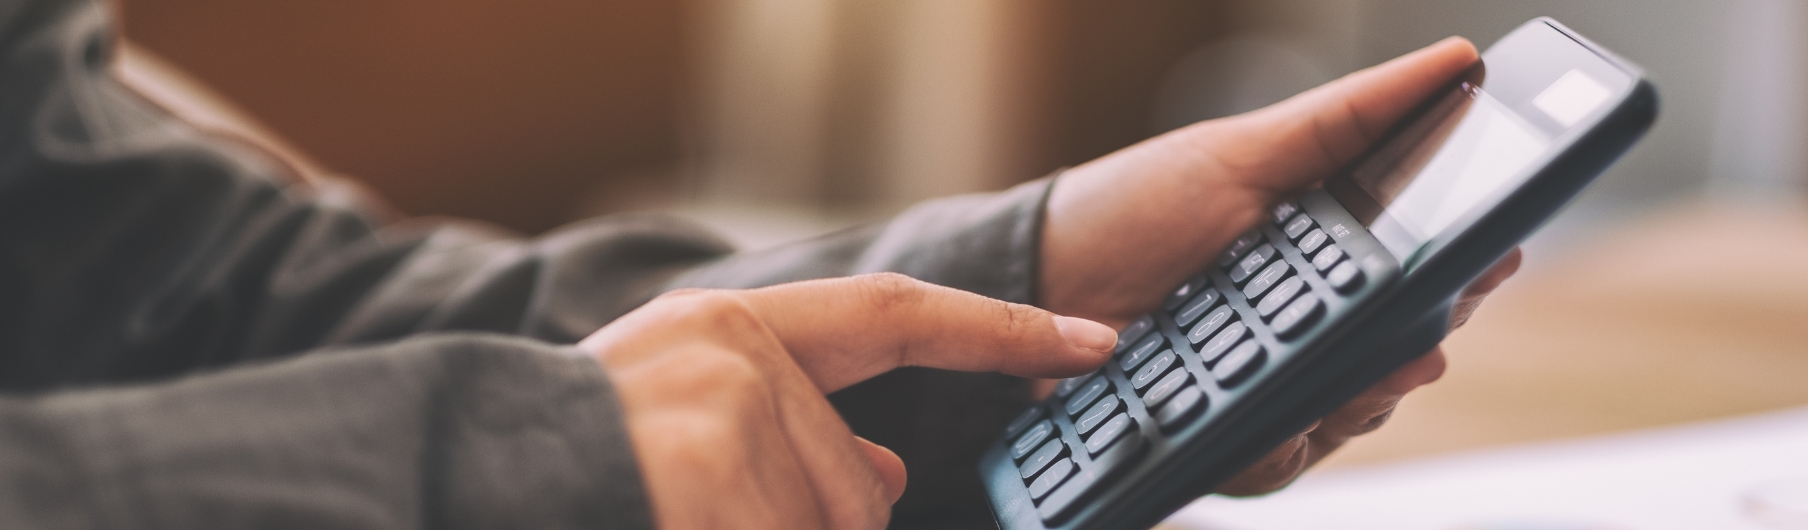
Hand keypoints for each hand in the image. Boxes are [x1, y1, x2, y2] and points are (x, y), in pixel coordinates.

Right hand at [579, 273, 1117, 529]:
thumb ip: (788, 429)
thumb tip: (893, 472)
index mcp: (730, 329)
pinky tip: (673, 521)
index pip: (897, 316)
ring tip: (670, 515)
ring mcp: (727, 421)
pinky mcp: (712, 483)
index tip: (1096, 347)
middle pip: (859, 491)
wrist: (450, 480)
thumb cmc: (572, 467)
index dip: (1002, 334)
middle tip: (698, 513)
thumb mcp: (679, 417)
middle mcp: (737, 357)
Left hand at [1037, 37, 1519, 494]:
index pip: (1417, 280)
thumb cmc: (1133, 209)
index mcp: (1323, 264)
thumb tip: (1455, 62)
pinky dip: (1290, 439)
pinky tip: (1293, 417)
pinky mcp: (1226, 436)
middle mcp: (1306, 333)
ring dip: (1372, 397)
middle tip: (1437, 324)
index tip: (1496, 258)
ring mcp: (1269, 388)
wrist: (1039, 277)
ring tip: (1386, 370)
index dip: (1463, 275)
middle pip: (1396, 354)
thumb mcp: (1244, 152)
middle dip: (1424, 342)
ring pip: (1350, 413)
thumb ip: (1350, 117)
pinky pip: (1280, 455)